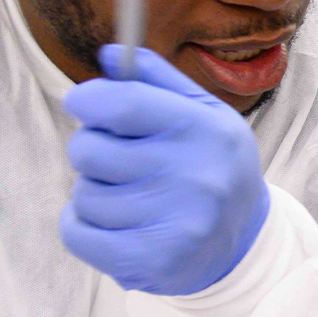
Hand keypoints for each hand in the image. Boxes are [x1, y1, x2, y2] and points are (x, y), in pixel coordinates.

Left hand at [60, 46, 271, 296]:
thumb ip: (156, 81)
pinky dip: (82, 227)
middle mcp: (195, 175)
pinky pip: (76, 233)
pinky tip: (112, 226)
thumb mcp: (201, 114)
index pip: (122, 104)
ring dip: (93, 193)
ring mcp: (174, 223)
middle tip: (113, 158)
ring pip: (83, 195)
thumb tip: (110, 55)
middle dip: (89, 149)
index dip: (87, 99)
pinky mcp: (149, 262)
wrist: (241, 243)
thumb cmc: (210, 167)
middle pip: (90, 149)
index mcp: (205, 130)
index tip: (81, 102)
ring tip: (127, 198)